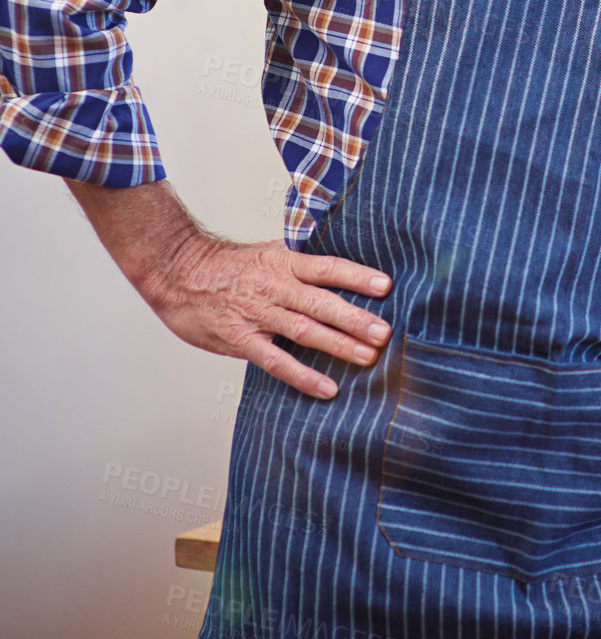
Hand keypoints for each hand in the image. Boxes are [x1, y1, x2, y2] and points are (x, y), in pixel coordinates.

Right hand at [67, 178, 391, 399]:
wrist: (176, 271)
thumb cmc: (225, 264)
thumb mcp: (266, 251)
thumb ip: (299, 261)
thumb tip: (337, 267)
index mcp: (283, 263)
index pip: (327, 267)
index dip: (357, 276)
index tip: (386, 286)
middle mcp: (274, 287)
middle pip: (322, 303)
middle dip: (356, 318)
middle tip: (385, 333)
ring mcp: (257, 315)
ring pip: (304, 331)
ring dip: (339, 345)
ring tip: (368, 357)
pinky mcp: (240, 339)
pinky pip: (276, 361)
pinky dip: (303, 376)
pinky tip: (327, 388)